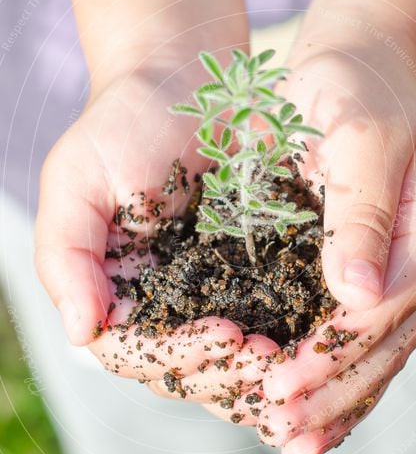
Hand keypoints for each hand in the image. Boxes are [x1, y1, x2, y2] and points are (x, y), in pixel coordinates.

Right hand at [35, 66, 272, 406]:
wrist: (184, 82)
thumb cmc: (123, 124)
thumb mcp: (78, 181)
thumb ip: (67, 256)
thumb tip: (80, 332)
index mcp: (113, 292)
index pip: (138, 353)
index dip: (180, 357)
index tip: (227, 337)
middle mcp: (158, 304)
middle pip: (185, 370)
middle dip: (227, 371)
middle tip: (272, 358)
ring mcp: (204, 294)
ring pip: (226, 361)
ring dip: (257, 371)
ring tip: (294, 356)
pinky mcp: (247, 276)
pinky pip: (264, 323)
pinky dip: (284, 341)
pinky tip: (310, 339)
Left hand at [255, 48, 415, 453]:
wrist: (354, 64)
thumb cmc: (348, 87)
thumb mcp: (355, 131)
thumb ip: (362, 210)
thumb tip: (358, 295)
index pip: (387, 308)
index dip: (333, 352)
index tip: (280, 383)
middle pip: (386, 344)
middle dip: (333, 392)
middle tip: (282, 433)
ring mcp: (402, 268)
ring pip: (379, 353)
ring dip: (337, 403)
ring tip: (294, 448)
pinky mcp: (372, 271)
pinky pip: (363, 337)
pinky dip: (337, 379)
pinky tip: (309, 414)